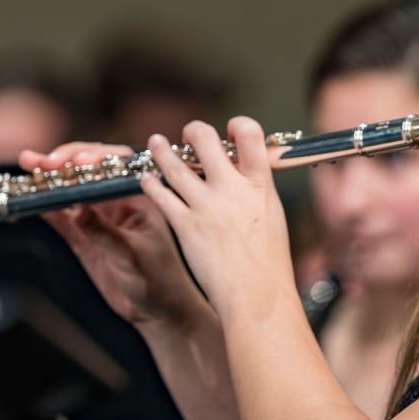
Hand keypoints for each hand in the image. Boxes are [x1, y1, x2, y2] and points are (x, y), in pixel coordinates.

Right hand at [19, 142, 209, 329]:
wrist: (157, 309)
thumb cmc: (159, 279)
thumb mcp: (133, 255)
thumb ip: (104, 233)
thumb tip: (78, 210)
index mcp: (140, 197)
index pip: (116, 166)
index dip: (94, 157)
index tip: (75, 161)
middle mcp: (118, 201)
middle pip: (88, 171)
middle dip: (65, 162)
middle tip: (41, 162)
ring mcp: (99, 217)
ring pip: (71, 190)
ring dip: (49, 178)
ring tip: (28, 166)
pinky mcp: (83, 236)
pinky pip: (61, 215)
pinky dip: (45, 205)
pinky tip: (30, 197)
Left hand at [139, 117, 297, 323]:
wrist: (257, 294)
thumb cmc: (269, 260)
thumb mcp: (272, 214)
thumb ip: (256, 189)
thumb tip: (246, 172)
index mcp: (260, 184)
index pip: (249, 133)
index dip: (237, 125)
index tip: (229, 132)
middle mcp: (232, 189)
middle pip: (205, 140)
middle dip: (193, 131)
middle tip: (188, 135)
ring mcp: (206, 206)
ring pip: (175, 165)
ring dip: (162, 150)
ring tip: (155, 142)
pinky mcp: (186, 225)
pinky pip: (160, 195)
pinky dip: (151, 183)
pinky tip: (146, 178)